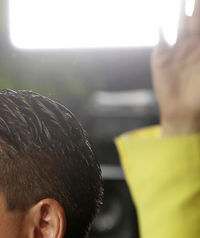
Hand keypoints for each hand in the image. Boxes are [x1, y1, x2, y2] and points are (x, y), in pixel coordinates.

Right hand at [152, 6, 199, 135]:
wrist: (183, 109)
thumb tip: (186, 43)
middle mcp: (191, 43)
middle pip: (194, 19)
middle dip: (195, 6)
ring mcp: (175, 50)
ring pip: (178, 26)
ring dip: (179, 12)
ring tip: (180, 0)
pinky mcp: (161, 59)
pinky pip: (161, 43)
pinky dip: (161, 34)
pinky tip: (160, 25)